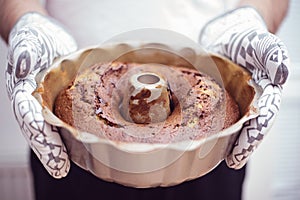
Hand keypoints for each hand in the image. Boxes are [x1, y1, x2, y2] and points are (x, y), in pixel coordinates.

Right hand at [5, 12, 76, 177]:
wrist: (46, 33)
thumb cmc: (32, 39)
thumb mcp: (26, 48)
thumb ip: (23, 60)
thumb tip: (24, 74)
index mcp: (26, 96)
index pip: (33, 125)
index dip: (45, 145)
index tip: (56, 165)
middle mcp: (40, 103)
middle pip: (47, 131)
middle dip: (55, 151)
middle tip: (62, 169)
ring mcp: (55, 101)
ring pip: (62, 125)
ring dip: (71, 142)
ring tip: (84, 159)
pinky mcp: (70, 95)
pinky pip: (77, 112)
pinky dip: (85, 123)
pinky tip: (98, 133)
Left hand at [199, 7, 289, 168]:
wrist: (227, 35)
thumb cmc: (247, 40)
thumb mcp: (262, 44)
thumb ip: (273, 56)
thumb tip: (281, 75)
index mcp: (262, 95)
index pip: (260, 120)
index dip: (252, 138)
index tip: (240, 154)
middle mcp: (247, 101)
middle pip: (245, 127)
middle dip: (239, 145)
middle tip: (231, 162)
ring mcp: (230, 101)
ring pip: (229, 124)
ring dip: (223, 140)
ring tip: (212, 156)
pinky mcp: (213, 97)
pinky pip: (209, 113)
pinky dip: (205, 124)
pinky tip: (197, 134)